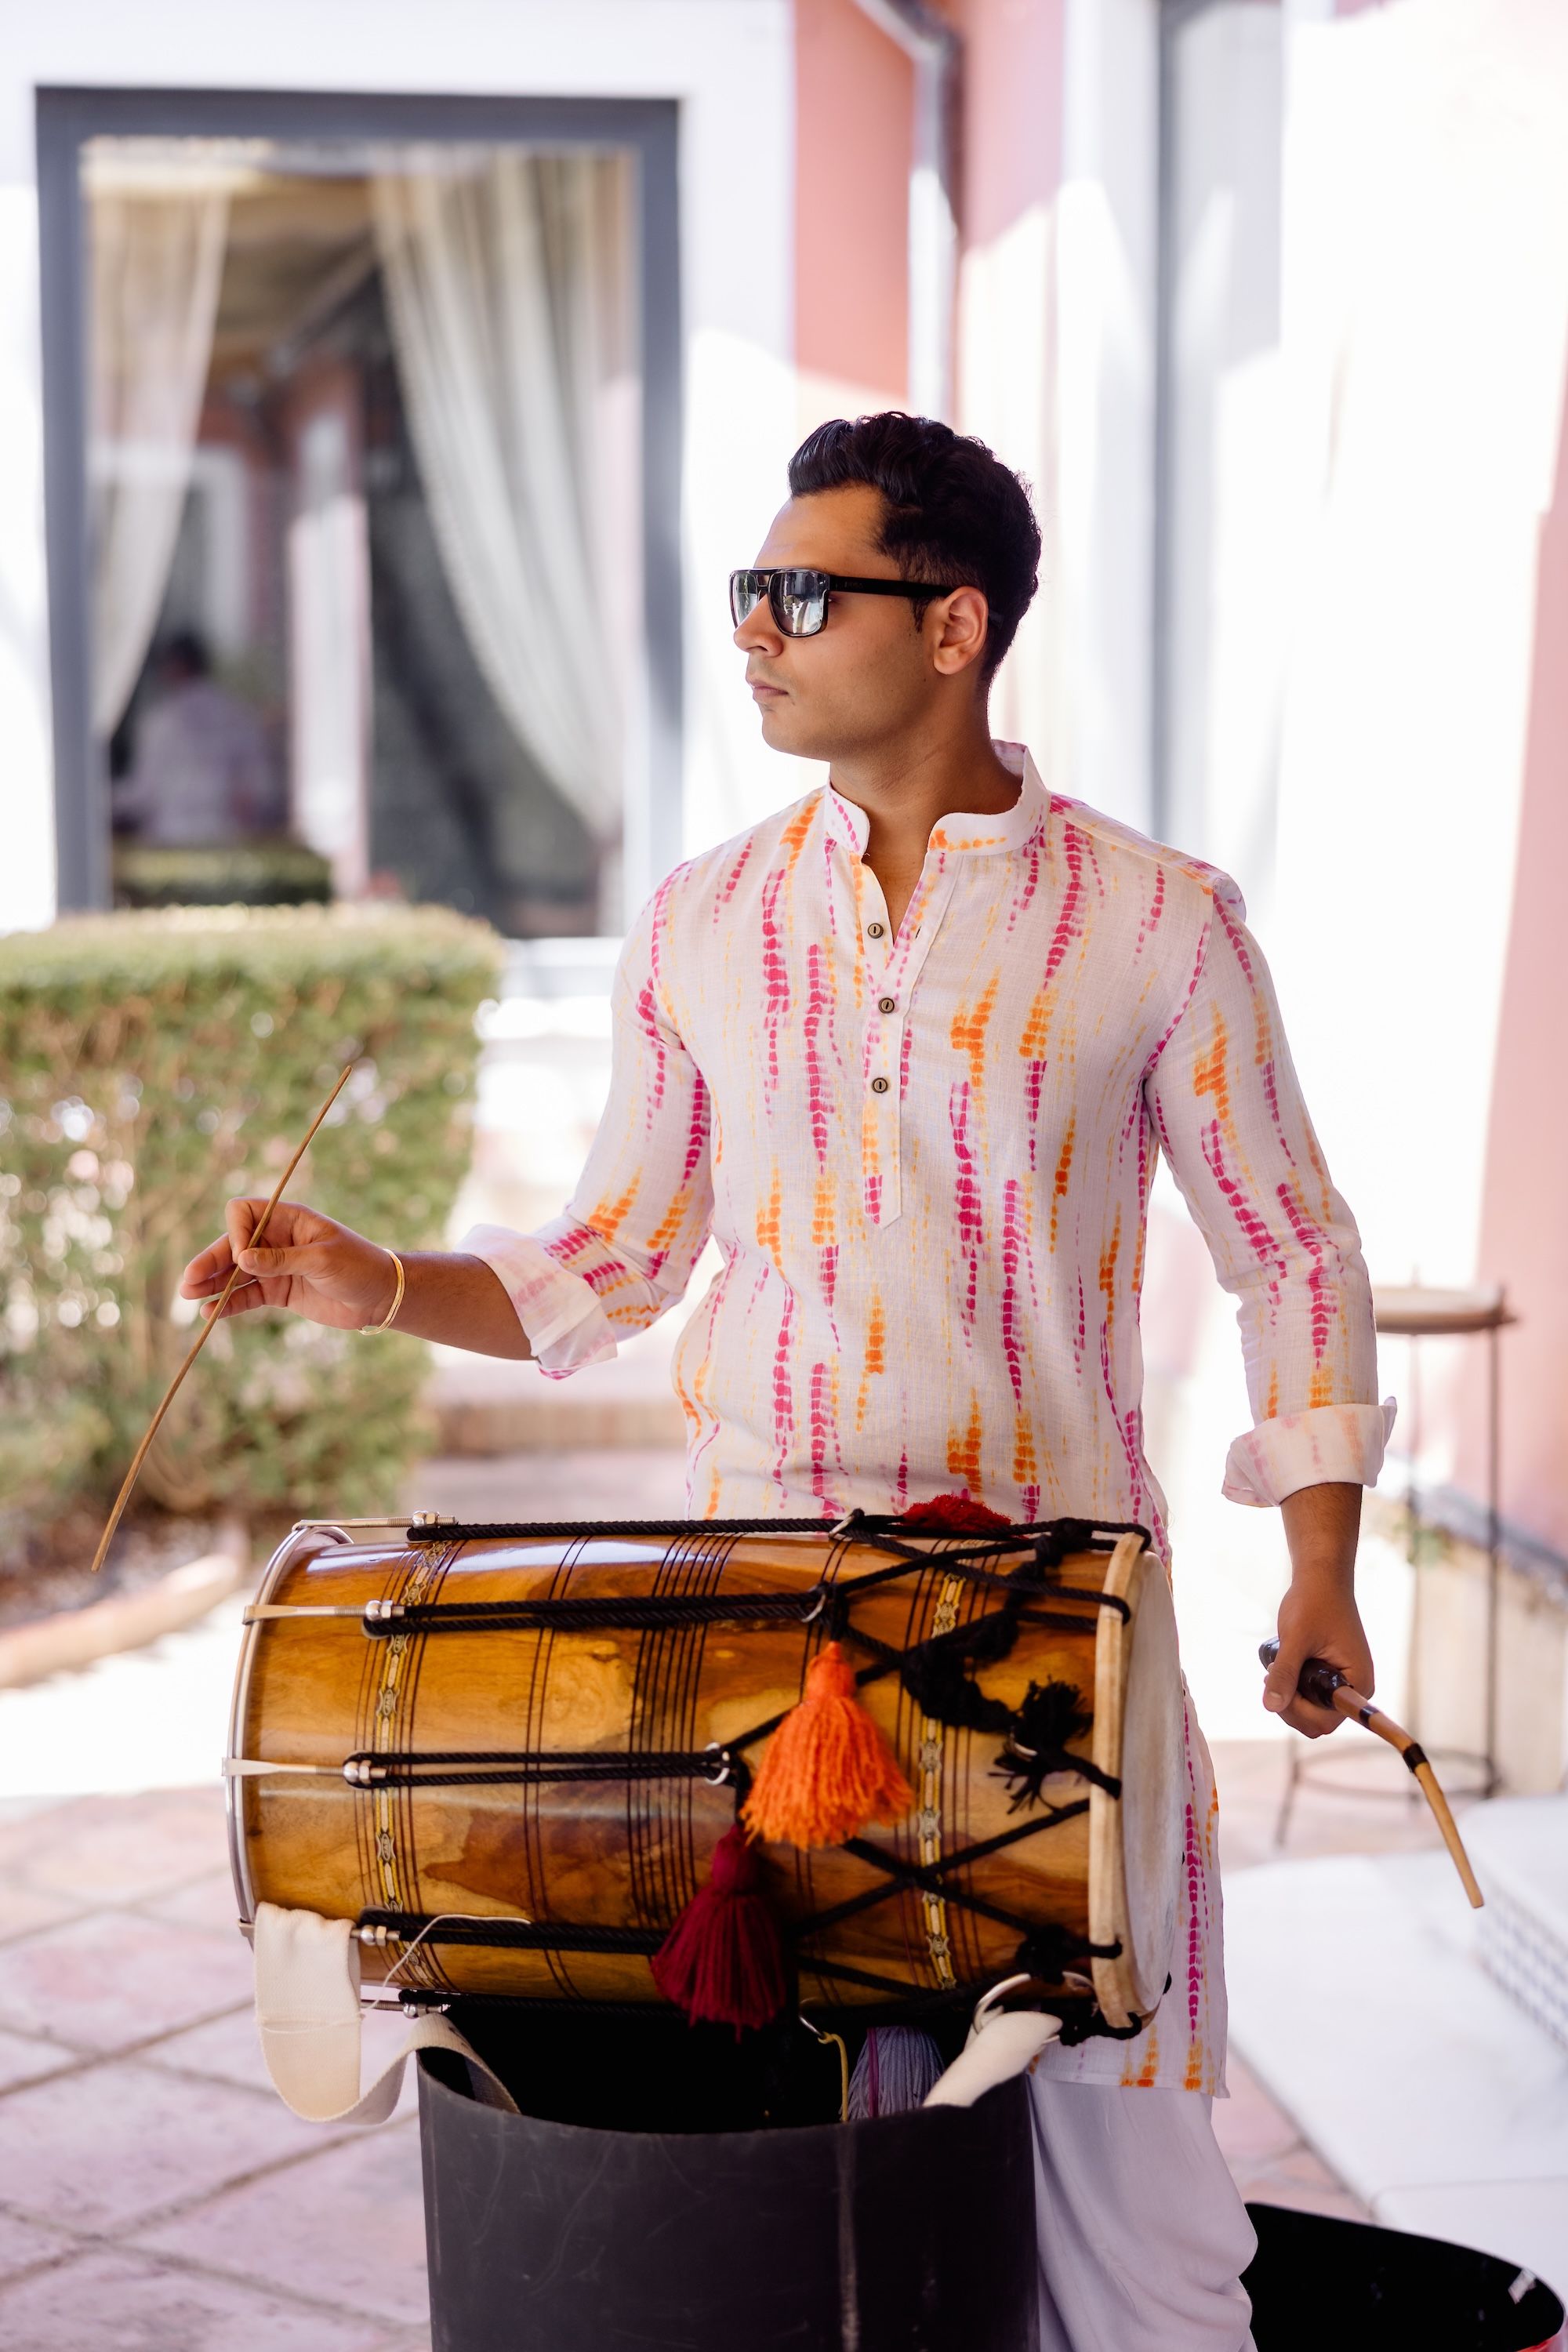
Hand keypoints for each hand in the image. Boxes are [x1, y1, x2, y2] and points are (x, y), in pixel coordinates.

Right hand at [179, 1199, 398, 1332]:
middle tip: (188, 1282)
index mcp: (289, 1219)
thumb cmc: (359, 1267)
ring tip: (189, 1296)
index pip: (244, 1213)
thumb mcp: (322, 1260)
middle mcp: (276, 1240)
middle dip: (211, 1261)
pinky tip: (210, 1313)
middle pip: (232, 1245)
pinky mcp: (278, 1291)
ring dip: (212, 1283)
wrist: (381, 1297)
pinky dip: (229, 1304)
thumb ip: (282, 1259)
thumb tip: (242, 1258)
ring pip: (234, 1272)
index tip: (242, 1255)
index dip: (235, 1231)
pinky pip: (246, 1296)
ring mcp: (275, 1266)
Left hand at [1263, 1570, 1374, 1737]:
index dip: (1297, 1712)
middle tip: (1271, 1674)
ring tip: (1275, 1668)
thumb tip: (1271, 1706)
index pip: (1326, 1720)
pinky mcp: (1331, 1676)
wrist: (1321, 1579)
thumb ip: (1285, 1673)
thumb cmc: (1314, 1602)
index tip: (1278, 1685)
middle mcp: (1355, 1688)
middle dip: (1289, 1704)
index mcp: (1357, 1682)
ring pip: (1310, 1710)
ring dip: (1288, 1696)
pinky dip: (1292, 1687)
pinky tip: (1281, 1667)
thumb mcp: (1295, 1639)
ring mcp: (1344, 1683)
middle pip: (1316, 1720)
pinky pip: (1310, 1696)